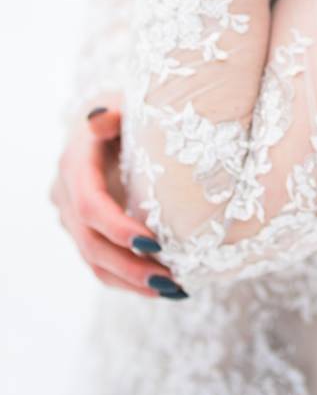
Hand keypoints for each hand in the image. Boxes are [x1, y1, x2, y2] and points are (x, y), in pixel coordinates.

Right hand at [49, 96, 180, 298]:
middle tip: (169, 281)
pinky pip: (100, 263)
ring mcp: (71, 217)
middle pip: (91, 243)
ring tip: (172, 289)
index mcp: (74, 164)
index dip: (117, 227)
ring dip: (131, 281)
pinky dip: (127, 278)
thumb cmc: (123, 110)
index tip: (154, 243)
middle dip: (130, 266)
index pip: (91, 205)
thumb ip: (113, 116)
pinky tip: (159, 287)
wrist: (104, 120)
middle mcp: (66, 195)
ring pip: (94, 261)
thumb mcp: (120, 105)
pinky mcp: (84, 230)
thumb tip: (99, 120)